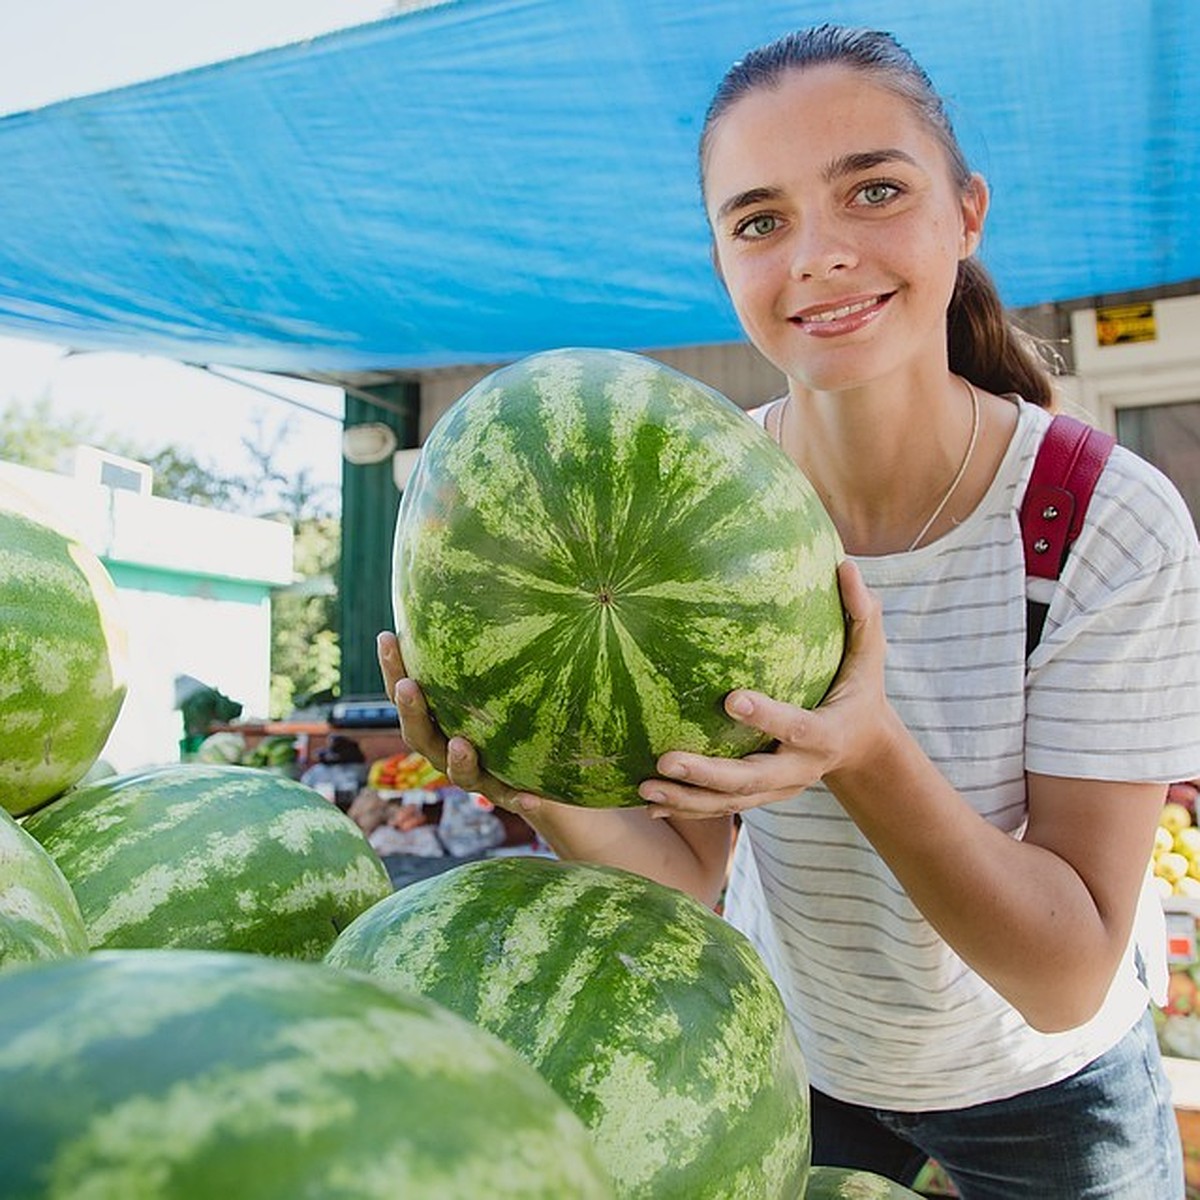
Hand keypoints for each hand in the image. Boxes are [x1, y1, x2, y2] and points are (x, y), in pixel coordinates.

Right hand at [375, 632, 545, 814]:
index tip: (389, 634)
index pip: (408, 690)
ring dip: (457, 759)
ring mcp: (479, 775)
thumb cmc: (516, 701)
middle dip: (411, 710)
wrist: (551, 764)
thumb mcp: (503, 668)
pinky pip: (515, 798)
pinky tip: (538, 797)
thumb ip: (491, 633)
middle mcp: (449, 747)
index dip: (394, 666)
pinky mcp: (512, 793)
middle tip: (409, 685)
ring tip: (462, 743)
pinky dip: (523, 798)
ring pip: (458, 773)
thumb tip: (484, 562)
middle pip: (419, 733)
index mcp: (439, 716)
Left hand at [638, 559, 895, 818]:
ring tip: (645, 787)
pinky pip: (720, 807)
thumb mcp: (870, 655)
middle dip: (708, 773)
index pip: (795, 727)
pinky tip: (647, 802)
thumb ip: (861, 613)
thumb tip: (847, 565)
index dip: (766, 716)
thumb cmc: (859, 690)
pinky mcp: (762, 795)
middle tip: (665, 760)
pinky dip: (686, 807)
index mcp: (825, 734)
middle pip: (751, 778)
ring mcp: (778, 788)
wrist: (861, 750)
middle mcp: (799, 769)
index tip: (731, 698)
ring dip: (686, 797)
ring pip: (730, 800)